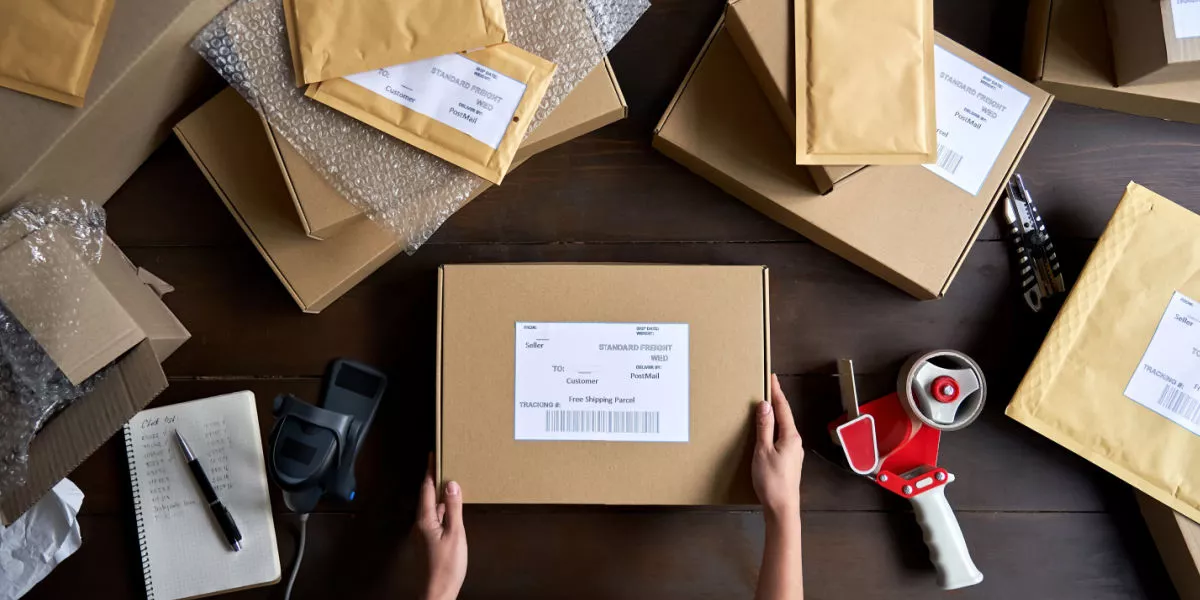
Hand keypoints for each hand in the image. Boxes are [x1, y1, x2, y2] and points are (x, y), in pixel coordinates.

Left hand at [418, 457, 466, 599]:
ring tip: (449, 481)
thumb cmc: (447, 565)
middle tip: (442, 463)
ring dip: (439, 493)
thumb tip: (452, 484)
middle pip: (427, 496)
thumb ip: (454, 508)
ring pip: (431, 506)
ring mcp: (424, 532)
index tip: (432, 456)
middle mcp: (421, 523)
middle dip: (434, 479)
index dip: (430, 471)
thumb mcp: (455, 533)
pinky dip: (442, 507)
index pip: (427, 488)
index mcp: (425, 519)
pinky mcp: (429, 540)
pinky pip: (435, 516)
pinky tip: (450, 508)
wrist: (438, 590)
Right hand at [752, 374, 803, 518]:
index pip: (783, 408)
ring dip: (775, 415)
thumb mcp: (763, 451)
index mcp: (790, 437)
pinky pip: (781, 438)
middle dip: (776, 401)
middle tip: (768, 387)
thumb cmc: (772, 481)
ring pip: (783, 428)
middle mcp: (795, 442)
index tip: (772, 377)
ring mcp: (793, 452)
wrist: (782, 508)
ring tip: (766, 405)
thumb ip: (764, 428)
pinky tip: (767, 431)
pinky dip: (774, 429)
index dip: (776, 392)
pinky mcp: (788, 461)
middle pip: (785, 416)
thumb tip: (764, 406)